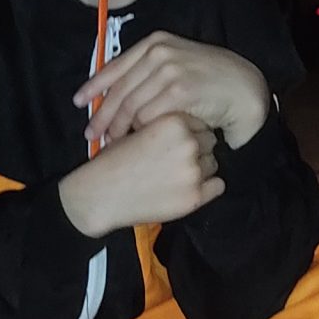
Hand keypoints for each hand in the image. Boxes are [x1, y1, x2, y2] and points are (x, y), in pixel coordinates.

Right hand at [58, 111, 223, 237]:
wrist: (100, 193)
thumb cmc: (114, 161)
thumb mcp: (138, 128)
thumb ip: (165, 123)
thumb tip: (189, 124)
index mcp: (174, 122)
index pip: (199, 123)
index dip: (189, 133)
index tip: (178, 143)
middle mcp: (188, 144)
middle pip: (209, 141)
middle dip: (196, 149)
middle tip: (177, 160)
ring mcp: (193, 171)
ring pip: (213, 163)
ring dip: (201, 168)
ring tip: (177, 175)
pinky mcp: (195, 196)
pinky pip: (218, 185)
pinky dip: (207, 187)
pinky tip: (188, 187)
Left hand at [74, 32, 269, 151]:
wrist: (243, 88)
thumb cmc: (209, 81)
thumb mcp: (175, 65)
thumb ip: (147, 73)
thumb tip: (114, 95)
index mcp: (155, 43)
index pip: (115, 67)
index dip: (94, 87)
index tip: (79, 102)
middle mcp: (160, 53)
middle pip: (119, 90)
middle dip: (102, 115)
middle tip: (91, 134)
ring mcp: (170, 71)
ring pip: (131, 106)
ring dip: (119, 128)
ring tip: (111, 143)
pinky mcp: (180, 92)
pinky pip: (148, 117)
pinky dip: (139, 132)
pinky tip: (134, 141)